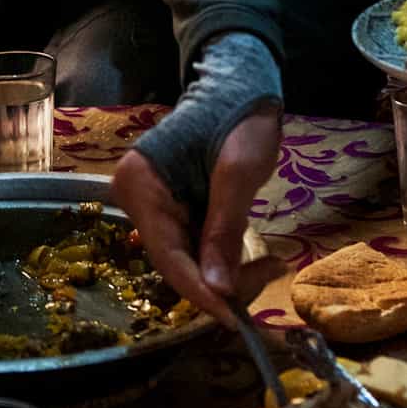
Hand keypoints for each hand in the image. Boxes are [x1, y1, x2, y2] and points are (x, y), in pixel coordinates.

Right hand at [112, 108, 284, 327]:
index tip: (236, 319)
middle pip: (175, 263)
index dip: (200, 292)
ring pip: (187, 260)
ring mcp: (153, 206)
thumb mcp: (237, 175)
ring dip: (226, 273)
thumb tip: (218, 291)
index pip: (167, 256)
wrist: (241, 88)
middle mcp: (136, 200)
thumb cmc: (239, 123)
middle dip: (221, 282)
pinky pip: (193, 247)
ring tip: (270, 266)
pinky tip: (255, 260)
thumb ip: (224, 233)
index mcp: (140, 186)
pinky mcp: (172, 210)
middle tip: (270, 276)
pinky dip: (223, 259)